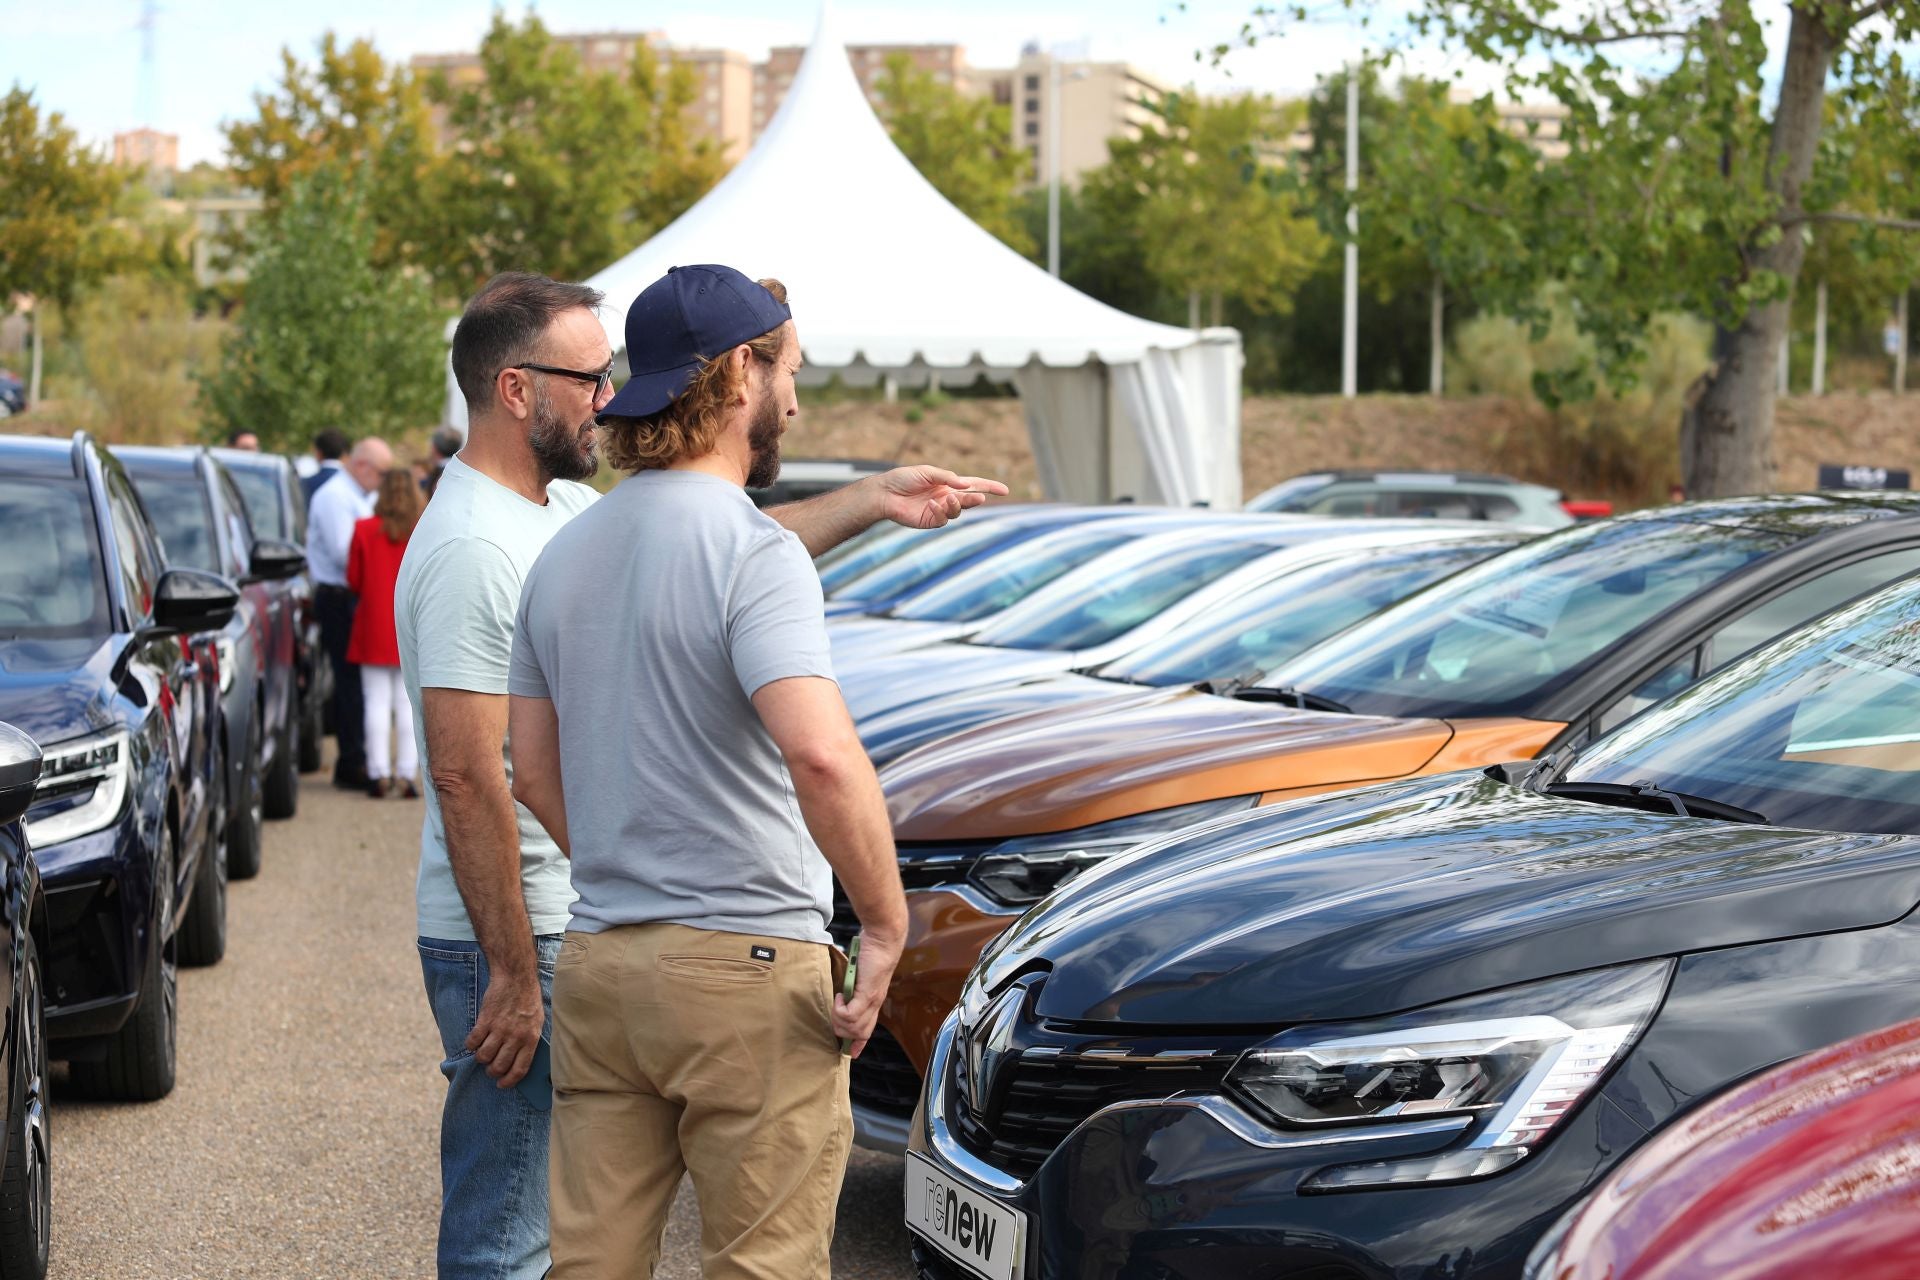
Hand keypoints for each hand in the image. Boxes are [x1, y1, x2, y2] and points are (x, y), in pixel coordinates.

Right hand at [466, 964, 544, 1088]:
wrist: (516, 977)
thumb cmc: (528, 999)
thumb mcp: (538, 1021)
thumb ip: (530, 1040)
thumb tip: (521, 1060)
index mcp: (531, 1038)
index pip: (519, 1069)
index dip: (509, 1081)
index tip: (502, 1084)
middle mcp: (515, 1036)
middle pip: (499, 1066)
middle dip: (492, 1072)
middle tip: (491, 1067)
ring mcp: (499, 1029)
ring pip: (484, 1057)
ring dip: (481, 1059)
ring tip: (483, 1053)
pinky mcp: (485, 1020)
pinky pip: (473, 1042)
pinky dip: (471, 1045)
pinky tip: (475, 1041)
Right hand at [833, 930, 903, 1059]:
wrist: (884, 939)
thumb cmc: (872, 951)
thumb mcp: (860, 972)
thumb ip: (853, 984)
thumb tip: (842, 990)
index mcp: (874, 1001)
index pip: (868, 1030)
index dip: (858, 1044)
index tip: (851, 1052)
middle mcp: (875, 1005)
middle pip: (858, 1034)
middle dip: (841, 1030)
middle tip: (835, 1013)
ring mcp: (872, 1001)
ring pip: (852, 1028)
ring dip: (838, 1018)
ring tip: (837, 1001)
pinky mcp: (867, 994)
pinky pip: (851, 1015)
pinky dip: (840, 1008)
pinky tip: (840, 995)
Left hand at [870, 466, 1009, 529]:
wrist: (885, 493)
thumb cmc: (904, 479)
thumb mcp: (928, 472)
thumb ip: (948, 478)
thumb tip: (968, 485)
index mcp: (948, 484)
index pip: (974, 485)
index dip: (989, 487)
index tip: (1005, 490)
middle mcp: (946, 497)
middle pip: (969, 500)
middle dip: (976, 500)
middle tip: (980, 498)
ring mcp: (939, 510)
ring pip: (958, 512)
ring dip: (957, 506)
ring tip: (949, 499)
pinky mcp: (930, 521)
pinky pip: (943, 519)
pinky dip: (940, 512)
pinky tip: (931, 505)